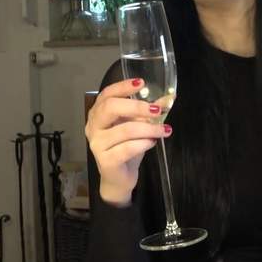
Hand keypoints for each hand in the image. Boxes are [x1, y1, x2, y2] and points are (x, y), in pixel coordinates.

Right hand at [85, 78, 171, 206]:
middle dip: (137, 106)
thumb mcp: (138, 126)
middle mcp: (93, 126)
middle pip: (111, 107)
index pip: (107, 94)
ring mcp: (97, 144)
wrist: (119, 178)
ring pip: (125, 130)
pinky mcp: (106, 161)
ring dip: (149, 129)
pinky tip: (152, 143)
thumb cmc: (126, 148)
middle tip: (157, 110)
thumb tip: (169, 98)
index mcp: (98, 113)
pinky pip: (128, 148)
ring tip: (164, 130)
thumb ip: (149, 112)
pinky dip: (144, 143)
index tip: (141, 83)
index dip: (123, 87)